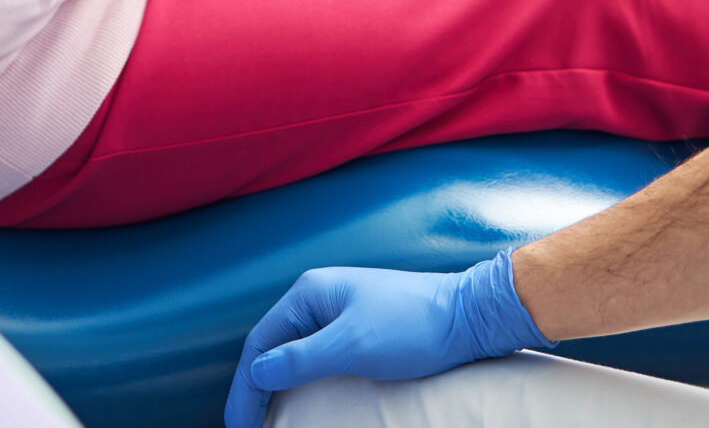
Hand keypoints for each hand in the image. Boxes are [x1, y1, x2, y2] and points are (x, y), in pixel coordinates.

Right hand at [222, 253, 550, 427]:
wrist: (469, 316)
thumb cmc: (413, 326)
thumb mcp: (352, 345)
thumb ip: (301, 359)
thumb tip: (257, 371)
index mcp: (310, 293)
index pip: (261, 342)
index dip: (246, 386)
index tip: (240, 424)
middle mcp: (319, 299)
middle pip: (274, 347)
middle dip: (256, 388)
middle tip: (246, 425)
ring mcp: (340, 313)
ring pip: (294, 353)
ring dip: (276, 385)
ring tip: (266, 417)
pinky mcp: (361, 329)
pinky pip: (318, 357)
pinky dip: (301, 381)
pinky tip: (301, 400)